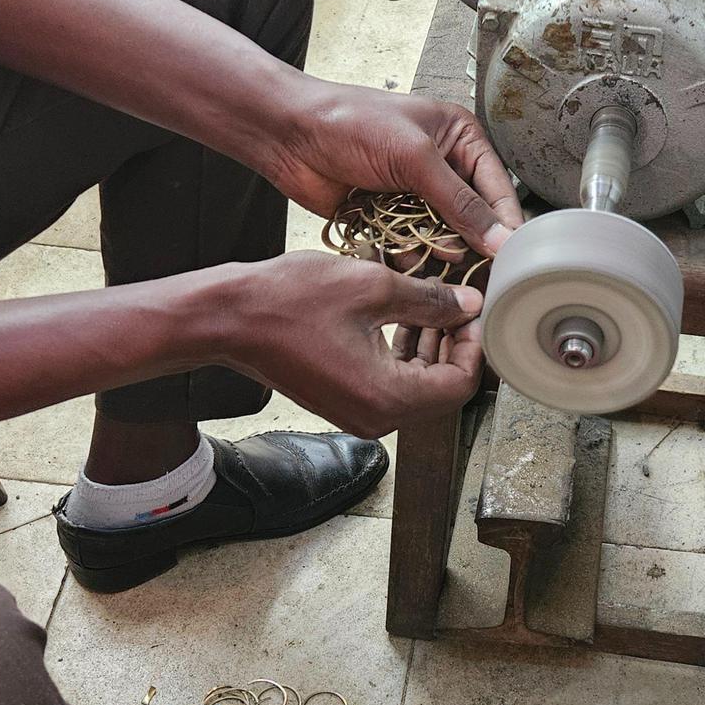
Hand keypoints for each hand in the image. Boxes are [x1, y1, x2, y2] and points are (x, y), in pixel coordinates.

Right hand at [224, 252, 484, 437]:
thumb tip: (469, 305)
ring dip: (430, 347)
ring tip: (434, 302)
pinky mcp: (343, 402)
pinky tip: (403, 317)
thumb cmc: (289, 301)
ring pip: (416, 386)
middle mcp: (376, 418)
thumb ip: (430, 300)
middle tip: (460, 303)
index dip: (474, 345)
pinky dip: (403, 354)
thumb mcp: (373, 287)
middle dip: (454, 345)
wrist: (230, 318)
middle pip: (441, 389)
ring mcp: (358, 414)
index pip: (460, 384)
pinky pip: (389, 384)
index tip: (475, 311)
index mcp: (388, 397)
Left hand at [269, 83, 522, 259]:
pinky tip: (409, 263)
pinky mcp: (390, 219)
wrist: (289, 135)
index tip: (514, 259)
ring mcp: (415, 196)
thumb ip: (460, 203)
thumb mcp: (415, 159)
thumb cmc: (350, 125)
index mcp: (459, 139)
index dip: (506, 224)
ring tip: (441, 267)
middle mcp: (442, 168)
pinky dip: (411, 258)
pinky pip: (412, 247)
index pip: (497, 188)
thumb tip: (501, 239)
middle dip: (472, 244)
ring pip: (443, 238)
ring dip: (440, 254)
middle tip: (480, 274)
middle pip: (473, 218)